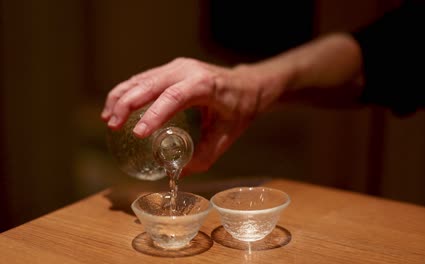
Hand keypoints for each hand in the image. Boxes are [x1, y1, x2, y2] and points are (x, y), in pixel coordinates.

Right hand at [101, 58, 273, 173]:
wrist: (247, 84)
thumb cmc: (239, 109)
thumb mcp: (227, 135)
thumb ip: (205, 155)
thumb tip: (179, 172)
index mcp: (205, 85)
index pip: (174, 97)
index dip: (153, 114)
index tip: (138, 133)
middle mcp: (188, 71)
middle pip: (151, 84)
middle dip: (127, 103)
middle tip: (113, 125)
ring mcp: (177, 67)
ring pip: (142, 79)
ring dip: (121, 96)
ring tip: (108, 118)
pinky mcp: (171, 69)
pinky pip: (144, 78)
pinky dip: (127, 91)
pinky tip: (116, 106)